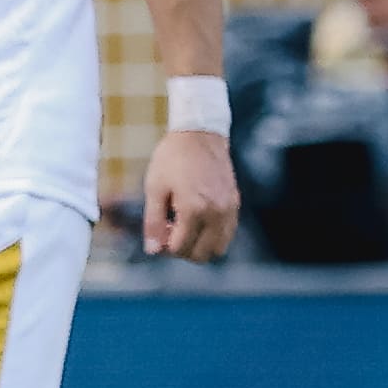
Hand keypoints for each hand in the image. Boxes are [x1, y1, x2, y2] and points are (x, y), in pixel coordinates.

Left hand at [143, 125, 237, 262]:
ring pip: (219, 248)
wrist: (200, 133)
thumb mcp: (155, 188)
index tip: (158, 232)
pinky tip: (199, 220)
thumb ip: (153, 222)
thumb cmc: (173, 157)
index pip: (180, 248)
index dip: (164, 247)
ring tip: (185, 228)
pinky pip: (227, 234)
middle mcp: (216, 213)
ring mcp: (229, 209)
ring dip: (201, 246)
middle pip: (202, 255)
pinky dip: (213, 236)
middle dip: (183, 250)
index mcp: (193, 209)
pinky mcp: (235, 203)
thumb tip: (152, 250)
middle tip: (170, 232)